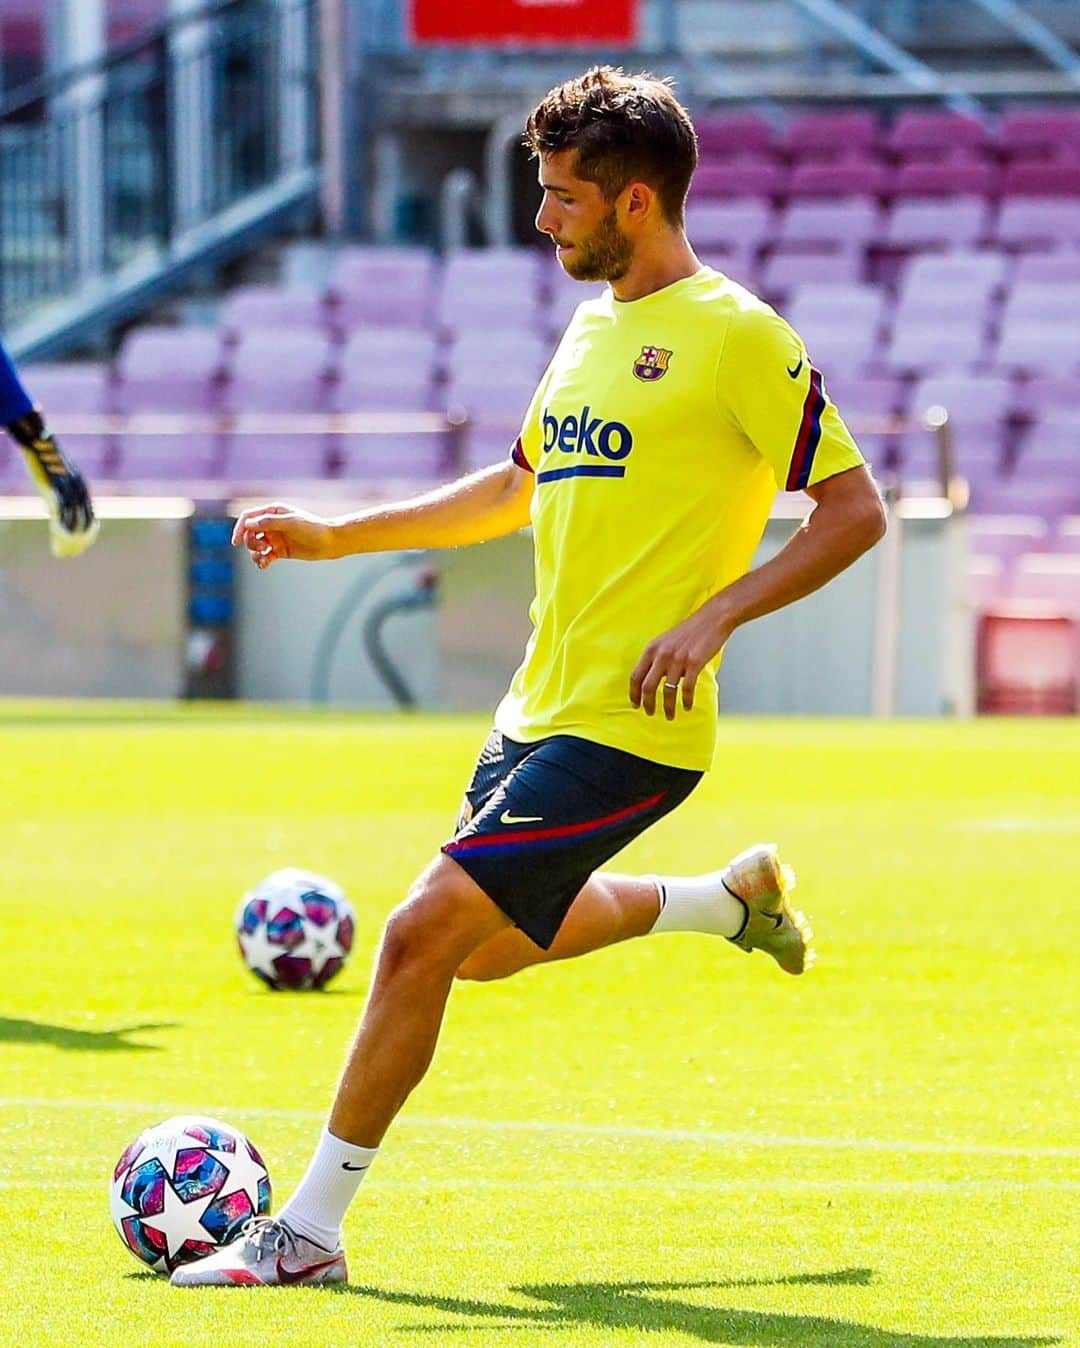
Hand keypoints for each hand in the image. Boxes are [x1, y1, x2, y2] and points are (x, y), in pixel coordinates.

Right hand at [9, 412, 98, 557]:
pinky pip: (60, 513)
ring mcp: (67, 490)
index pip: (90, 515)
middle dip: (81, 539)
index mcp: (82, 488)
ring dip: (70, 538)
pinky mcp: (54, 489)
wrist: (39, 443)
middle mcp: (79, 490)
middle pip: (84, 520)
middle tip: (73, 553)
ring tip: (64, 551)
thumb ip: (59, 495)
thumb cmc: (46, 461)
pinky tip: (56, 538)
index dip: (89, 531)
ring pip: (73, 520)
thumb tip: (54, 511)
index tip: (84, 543)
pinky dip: (60, 528)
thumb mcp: (56, 479)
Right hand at [231, 502, 337, 567]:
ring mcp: (276, 538)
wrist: (330, 542)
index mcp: (273, 512)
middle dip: (251, 542)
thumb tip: (249, 524)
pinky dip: (261, 561)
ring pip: (255, 546)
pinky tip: (264, 565)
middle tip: (264, 547)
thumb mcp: (290, 522)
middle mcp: (272, 524)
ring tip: (265, 558)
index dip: (239, 527)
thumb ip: (269, 522)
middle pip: (249, 533)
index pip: (248, 517)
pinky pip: (264, 557)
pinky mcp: (280, 551)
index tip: (235, 541)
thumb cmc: (312, 528)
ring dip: (255, 553)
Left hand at [629, 597, 733, 720]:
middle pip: (647, 686)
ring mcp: (678, 659)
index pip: (636, 676)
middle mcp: (662, 654)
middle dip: (647, 704)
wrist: (712, 619)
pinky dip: (686, 701)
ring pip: (667, 691)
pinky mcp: (694, 663)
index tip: (635, 704)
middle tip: (650, 714)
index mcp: (652, 648)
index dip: (634, 693)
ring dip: (668, 707)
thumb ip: (657, 658)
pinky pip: (687, 689)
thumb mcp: (666, 641)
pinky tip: (687, 707)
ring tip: (670, 716)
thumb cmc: (690, 631)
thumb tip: (651, 681)